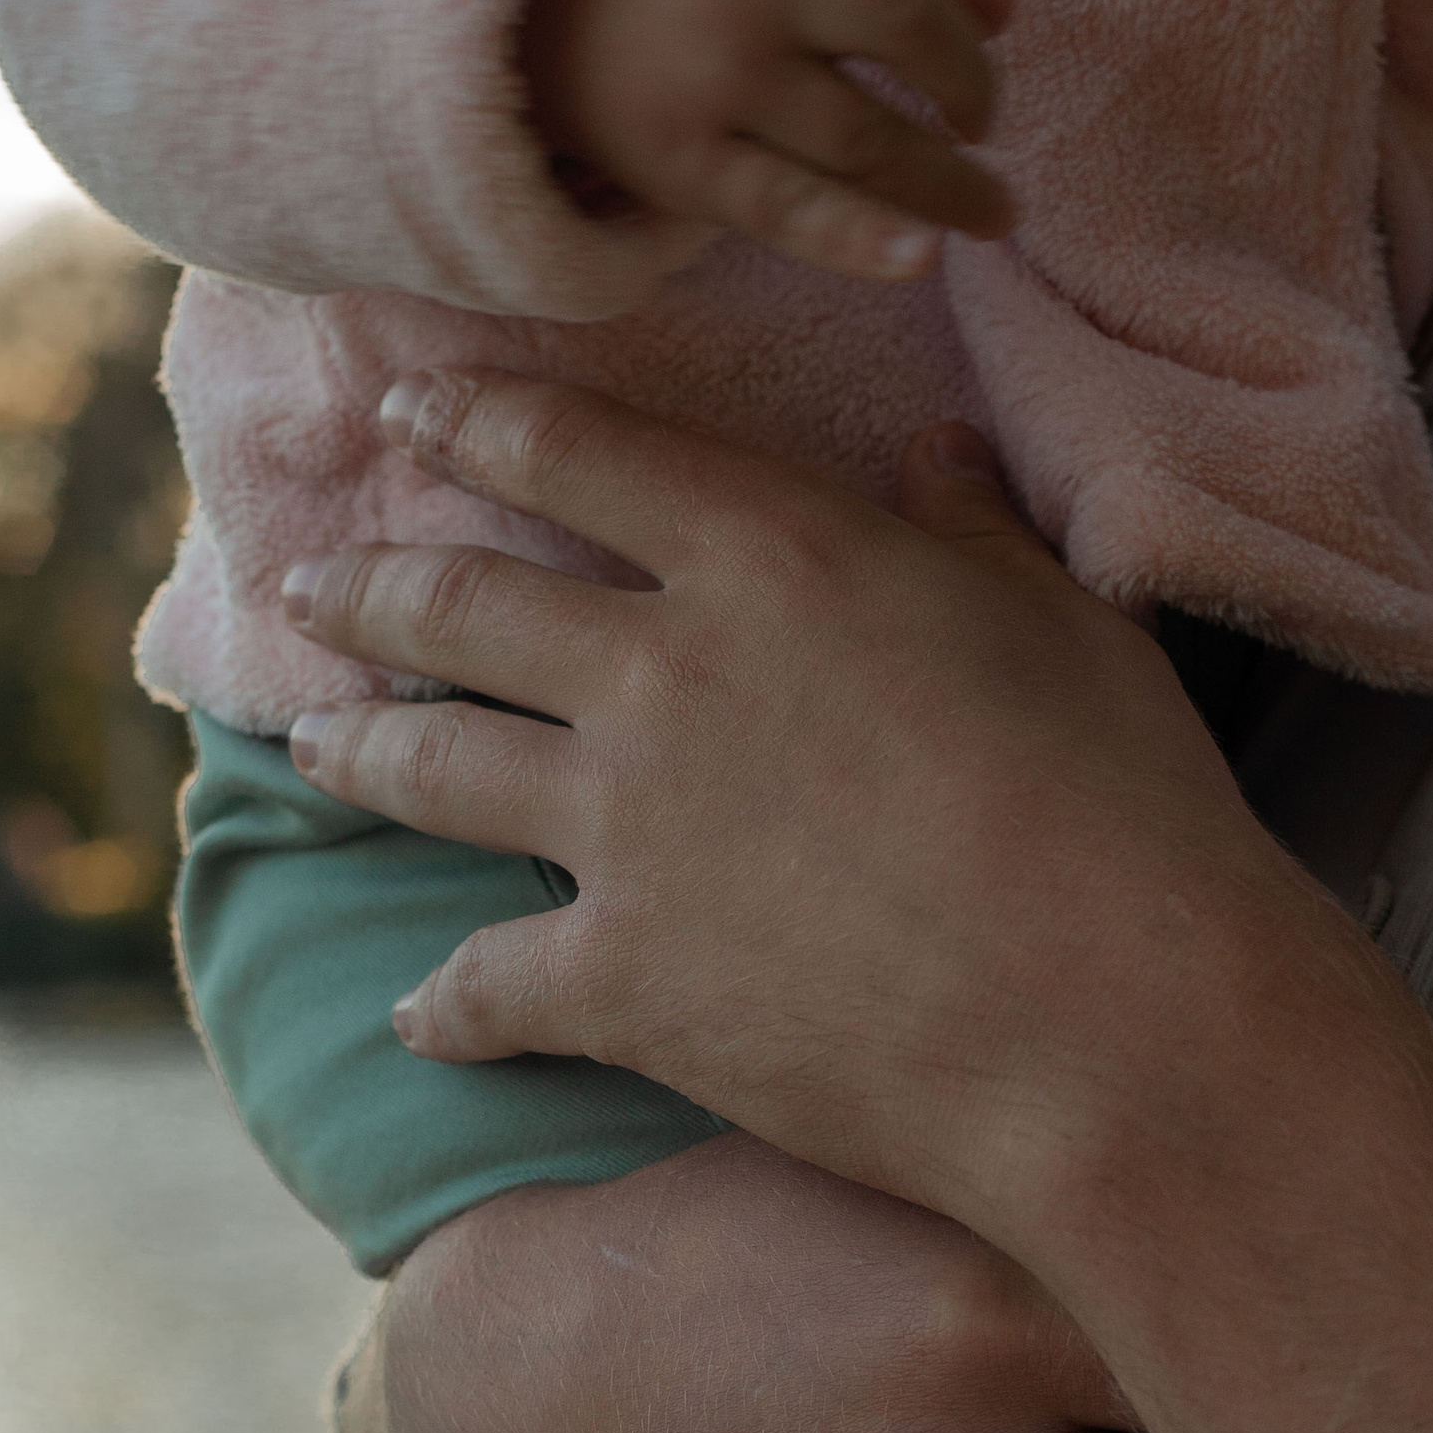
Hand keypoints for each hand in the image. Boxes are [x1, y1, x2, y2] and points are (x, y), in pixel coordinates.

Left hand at [278, 372, 1320, 1263]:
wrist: (1108, 1024)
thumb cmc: (1119, 811)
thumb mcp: (1065, 627)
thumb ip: (972, 532)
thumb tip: (938, 449)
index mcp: (772, 557)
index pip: (577, 453)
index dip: (476, 419)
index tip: (413, 408)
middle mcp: (662, 675)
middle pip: (463, 604)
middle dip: (370, 587)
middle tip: (314, 587)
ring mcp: (624, 831)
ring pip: (434, 766)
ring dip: (360, 750)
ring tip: (312, 747)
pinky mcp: (618, 982)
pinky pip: (483, 985)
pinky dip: (441, 1004)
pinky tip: (414, 1015)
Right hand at [523, 0, 1041, 286]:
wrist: (524, 20)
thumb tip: (1008, 7)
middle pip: (898, 22)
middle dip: (968, 78)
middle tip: (984, 116)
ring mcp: (713, 76)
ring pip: (864, 137)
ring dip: (950, 183)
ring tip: (996, 210)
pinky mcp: (686, 165)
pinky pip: (790, 210)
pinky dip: (863, 239)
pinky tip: (925, 261)